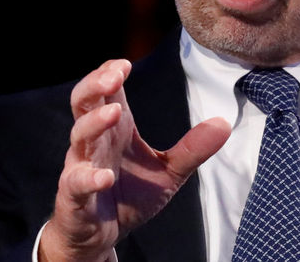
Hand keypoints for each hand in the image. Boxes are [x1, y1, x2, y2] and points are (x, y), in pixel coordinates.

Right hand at [40, 59, 230, 261]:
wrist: (102, 236)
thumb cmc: (130, 195)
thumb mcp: (169, 172)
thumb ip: (193, 148)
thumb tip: (224, 123)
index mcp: (115, 129)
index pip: (105, 91)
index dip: (109, 73)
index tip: (125, 64)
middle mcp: (94, 142)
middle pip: (83, 103)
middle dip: (95, 86)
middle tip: (114, 76)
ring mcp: (81, 167)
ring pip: (79, 137)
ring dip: (94, 123)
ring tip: (114, 113)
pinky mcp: (74, 198)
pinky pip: (75, 184)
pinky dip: (88, 178)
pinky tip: (105, 176)